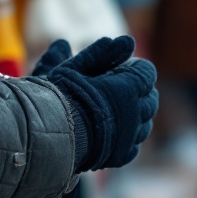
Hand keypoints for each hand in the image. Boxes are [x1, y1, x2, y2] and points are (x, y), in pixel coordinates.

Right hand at [33, 37, 159, 172]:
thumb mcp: (76, 67)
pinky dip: (127, 137)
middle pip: (150, 98)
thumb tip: (128, 41)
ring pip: (145, 123)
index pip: (147, 72)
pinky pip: (134, 144)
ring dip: (135, 115)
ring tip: (113, 110)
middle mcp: (135, 114)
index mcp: (128, 89)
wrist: (46, 138)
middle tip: (117, 88)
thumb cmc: (58, 98)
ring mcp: (130, 137)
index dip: (134, 69)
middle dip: (138, 91)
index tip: (119, 69)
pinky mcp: (121, 156)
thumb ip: (103, 53)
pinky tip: (112, 132)